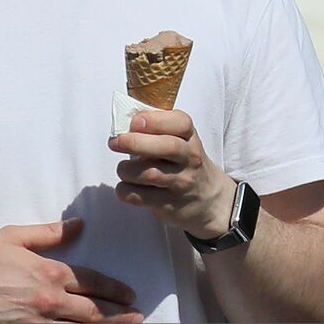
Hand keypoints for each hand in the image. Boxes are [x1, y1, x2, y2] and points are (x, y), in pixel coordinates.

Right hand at [0, 220, 142, 323]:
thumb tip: (79, 226)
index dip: (115, 290)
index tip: (130, 295)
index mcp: (48, 273)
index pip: (93, 282)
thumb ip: (47, 233)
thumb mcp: (10, 238)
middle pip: (96, 312)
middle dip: (121, 316)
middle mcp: (50, 303)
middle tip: (138, 320)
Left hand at [109, 109, 235, 238]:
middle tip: (114, 142)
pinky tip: (126, 186)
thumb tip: (122, 119)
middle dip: (135, 142)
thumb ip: (156, 127)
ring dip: (126, 169)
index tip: (134, 121)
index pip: (181, 123)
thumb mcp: (179, 140)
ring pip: (150, 174)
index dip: (155, 120)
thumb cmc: (182, 161)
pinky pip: (140, 197)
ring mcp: (181, 183)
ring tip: (123, 168)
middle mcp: (190, 159)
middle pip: (167, 147)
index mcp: (190, 137)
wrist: (209, 199)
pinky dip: (125, 190)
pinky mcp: (170, 204)